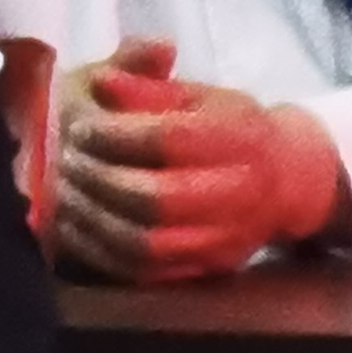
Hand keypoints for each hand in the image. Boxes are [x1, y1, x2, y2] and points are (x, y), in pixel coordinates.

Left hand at [51, 37, 350, 282]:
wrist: (286, 181)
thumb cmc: (231, 127)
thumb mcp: (198, 94)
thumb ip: (149, 85)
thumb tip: (103, 81)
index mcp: (240, 138)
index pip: (170, 140)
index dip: (116, 134)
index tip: (80, 127)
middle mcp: (240, 193)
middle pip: (156, 197)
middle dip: (99, 177)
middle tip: (66, 159)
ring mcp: (226, 239)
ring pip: (146, 241)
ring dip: (93, 216)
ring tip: (65, 189)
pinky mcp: (208, 268)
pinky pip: (145, 271)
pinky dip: (100, 248)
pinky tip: (76, 223)